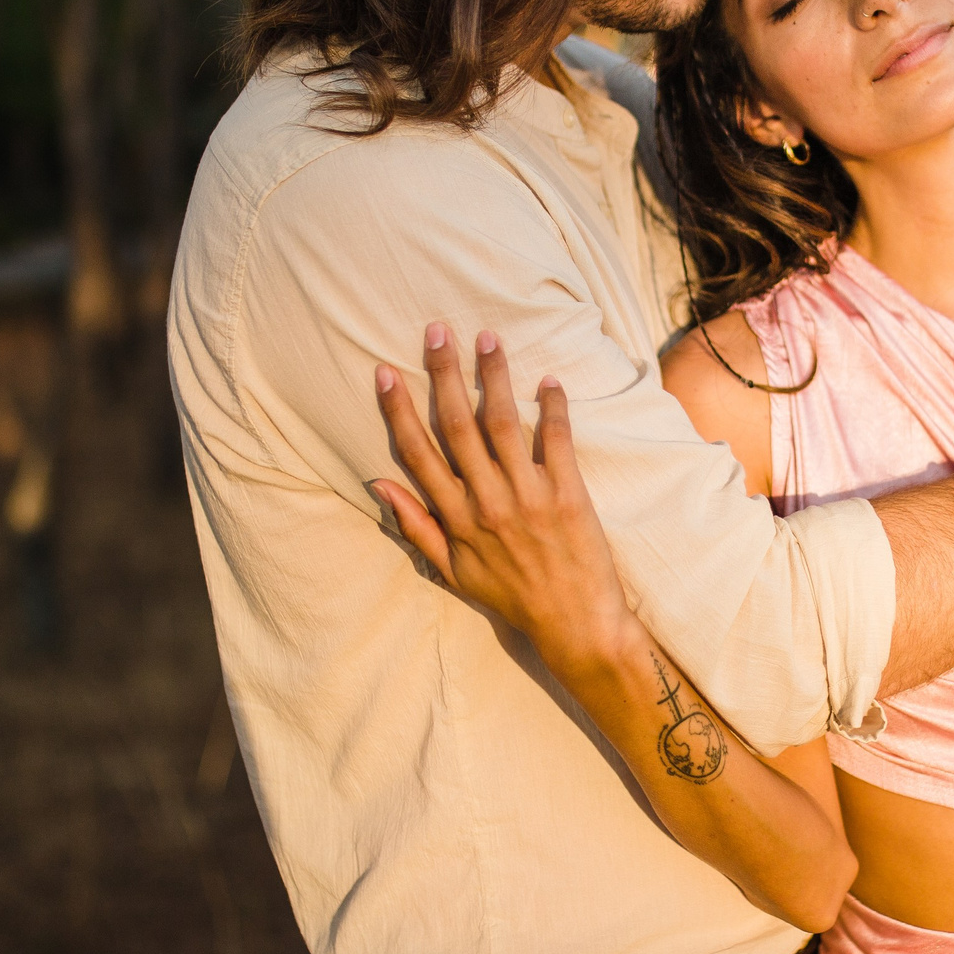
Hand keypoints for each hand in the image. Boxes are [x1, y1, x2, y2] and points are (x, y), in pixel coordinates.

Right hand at [369, 324, 631, 663]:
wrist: (575, 622)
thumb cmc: (512, 596)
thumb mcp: (452, 572)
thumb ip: (416, 526)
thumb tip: (377, 485)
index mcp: (456, 519)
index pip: (417, 454)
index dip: (398, 410)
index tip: (384, 371)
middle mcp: (487, 503)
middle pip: (457, 427)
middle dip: (443, 375)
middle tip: (437, 330)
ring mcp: (528, 497)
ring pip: (502, 425)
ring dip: (494, 377)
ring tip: (487, 338)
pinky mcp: (568, 495)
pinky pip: (557, 441)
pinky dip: (553, 408)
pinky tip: (549, 380)